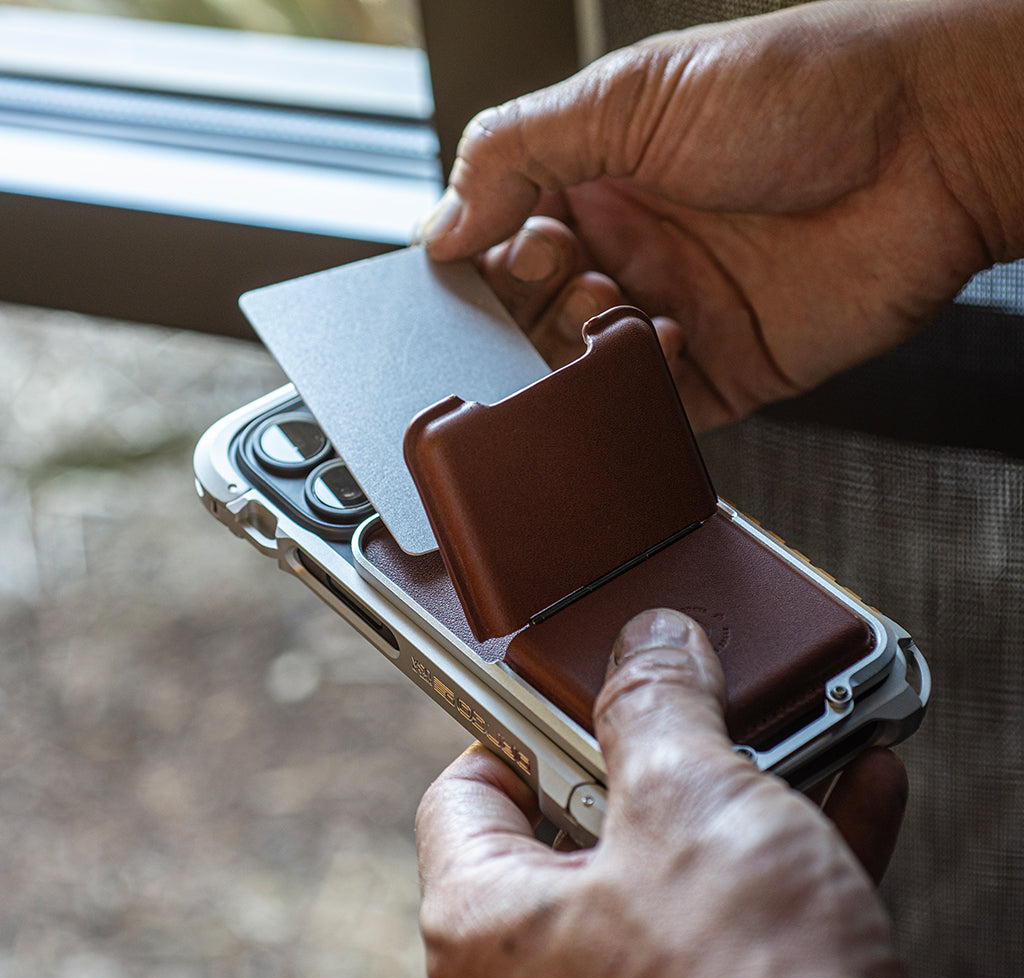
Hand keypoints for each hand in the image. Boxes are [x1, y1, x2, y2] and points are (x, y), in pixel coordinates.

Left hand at [416, 609, 914, 977]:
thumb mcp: (686, 801)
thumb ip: (655, 705)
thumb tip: (650, 648)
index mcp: (489, 919)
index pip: (469, 783)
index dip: (524, 716)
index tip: (581, 675)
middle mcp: (545, 964)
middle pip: (583, 807)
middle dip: (657, 744)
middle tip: (694, 689)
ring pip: (676, 849)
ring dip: (742, 779)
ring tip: (789, 718)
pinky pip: (743, 900)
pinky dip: (792, 841)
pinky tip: (851, 782)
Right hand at [420, 0, 1023, 430]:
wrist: (933, 142)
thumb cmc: (799, 91)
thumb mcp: (631, 95)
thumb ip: (517, 153)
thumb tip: (436, 225)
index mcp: (597, 178)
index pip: (500, 238)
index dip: (483, 258)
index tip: (495, 254)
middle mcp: (631, 247)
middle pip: (531, 313)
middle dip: (528, 306)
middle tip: (564, 273)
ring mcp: (673, 310)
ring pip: (580, 367)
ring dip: (577, 345)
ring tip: (610, 304)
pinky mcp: (723, 368)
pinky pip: (652, 409)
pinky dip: (635, 392)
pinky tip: (661, 340)